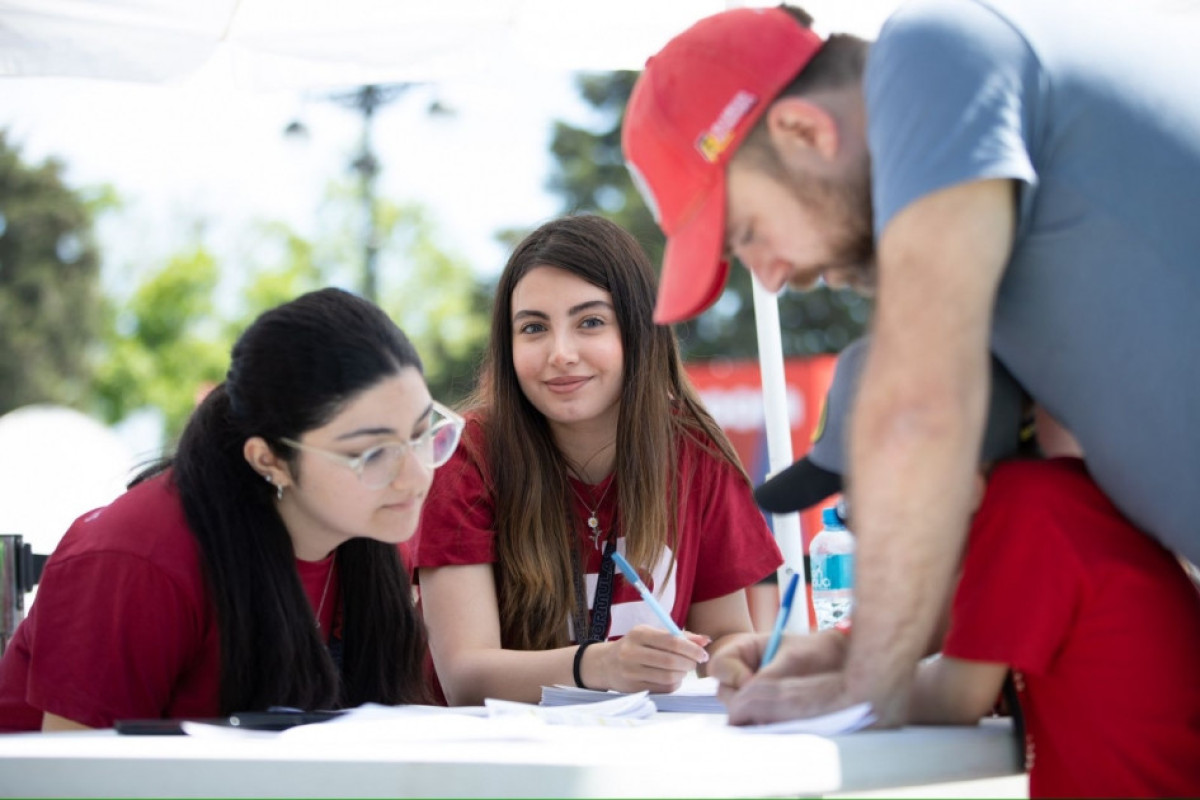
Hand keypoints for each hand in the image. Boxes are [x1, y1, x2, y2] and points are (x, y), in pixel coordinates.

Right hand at [590, 625, 710, 692]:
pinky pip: (663, 688)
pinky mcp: (633, 688)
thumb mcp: (652, 634)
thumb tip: (706, 640)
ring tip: (683, 669)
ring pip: (668, 677)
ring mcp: (631, 672)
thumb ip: (680, 636)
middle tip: (694, 662)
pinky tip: (673, 677)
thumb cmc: (636, 645)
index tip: (702, 653)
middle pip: (671, 661)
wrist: (606, 664)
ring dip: (682, 674)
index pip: (671, 641)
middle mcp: (632, 652)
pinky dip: (674, 683)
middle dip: (689, 663)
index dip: (691, 648)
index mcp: (639, 634)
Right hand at [710, 630, 853, 724]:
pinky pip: (753, 720)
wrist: (842, 664)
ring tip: (779, 713)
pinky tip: (780, 721)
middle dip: (742, 701)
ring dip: (753, 714)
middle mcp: (743, 671)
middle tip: (768, 704)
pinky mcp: (764, 711)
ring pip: (736, 709)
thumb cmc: (818, 653)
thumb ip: (766, 679)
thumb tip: (746, 702)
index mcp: (744, 650)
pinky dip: (763, 722)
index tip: (753, 685)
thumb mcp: (791, 662)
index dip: (733, 677)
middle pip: (724, 691)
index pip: (720, 666)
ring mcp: (753, 692)